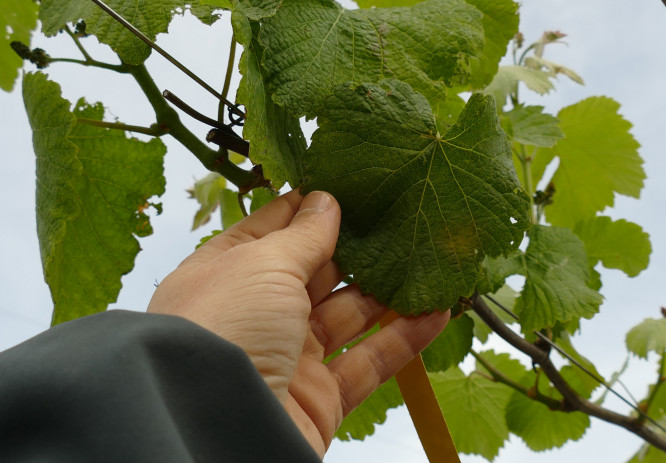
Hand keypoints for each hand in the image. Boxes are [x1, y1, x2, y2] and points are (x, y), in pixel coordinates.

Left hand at [147, 190, 449, 456]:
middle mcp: (258, 313)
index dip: (306, 209)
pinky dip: (404, 339)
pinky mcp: (321, 397)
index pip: (270, 232)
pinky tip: (436, 312)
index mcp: (227, 275)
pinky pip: (369, 362)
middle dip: (356, 248)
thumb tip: (324, 201)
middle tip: (397, 219)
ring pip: (349, 316)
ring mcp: (290, 356)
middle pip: (316, 273)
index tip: (346, 186)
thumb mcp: (262, 264)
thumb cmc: (223, 331)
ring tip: (426, 261)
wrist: (218, 431)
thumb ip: (302, 235)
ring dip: (388, 292)